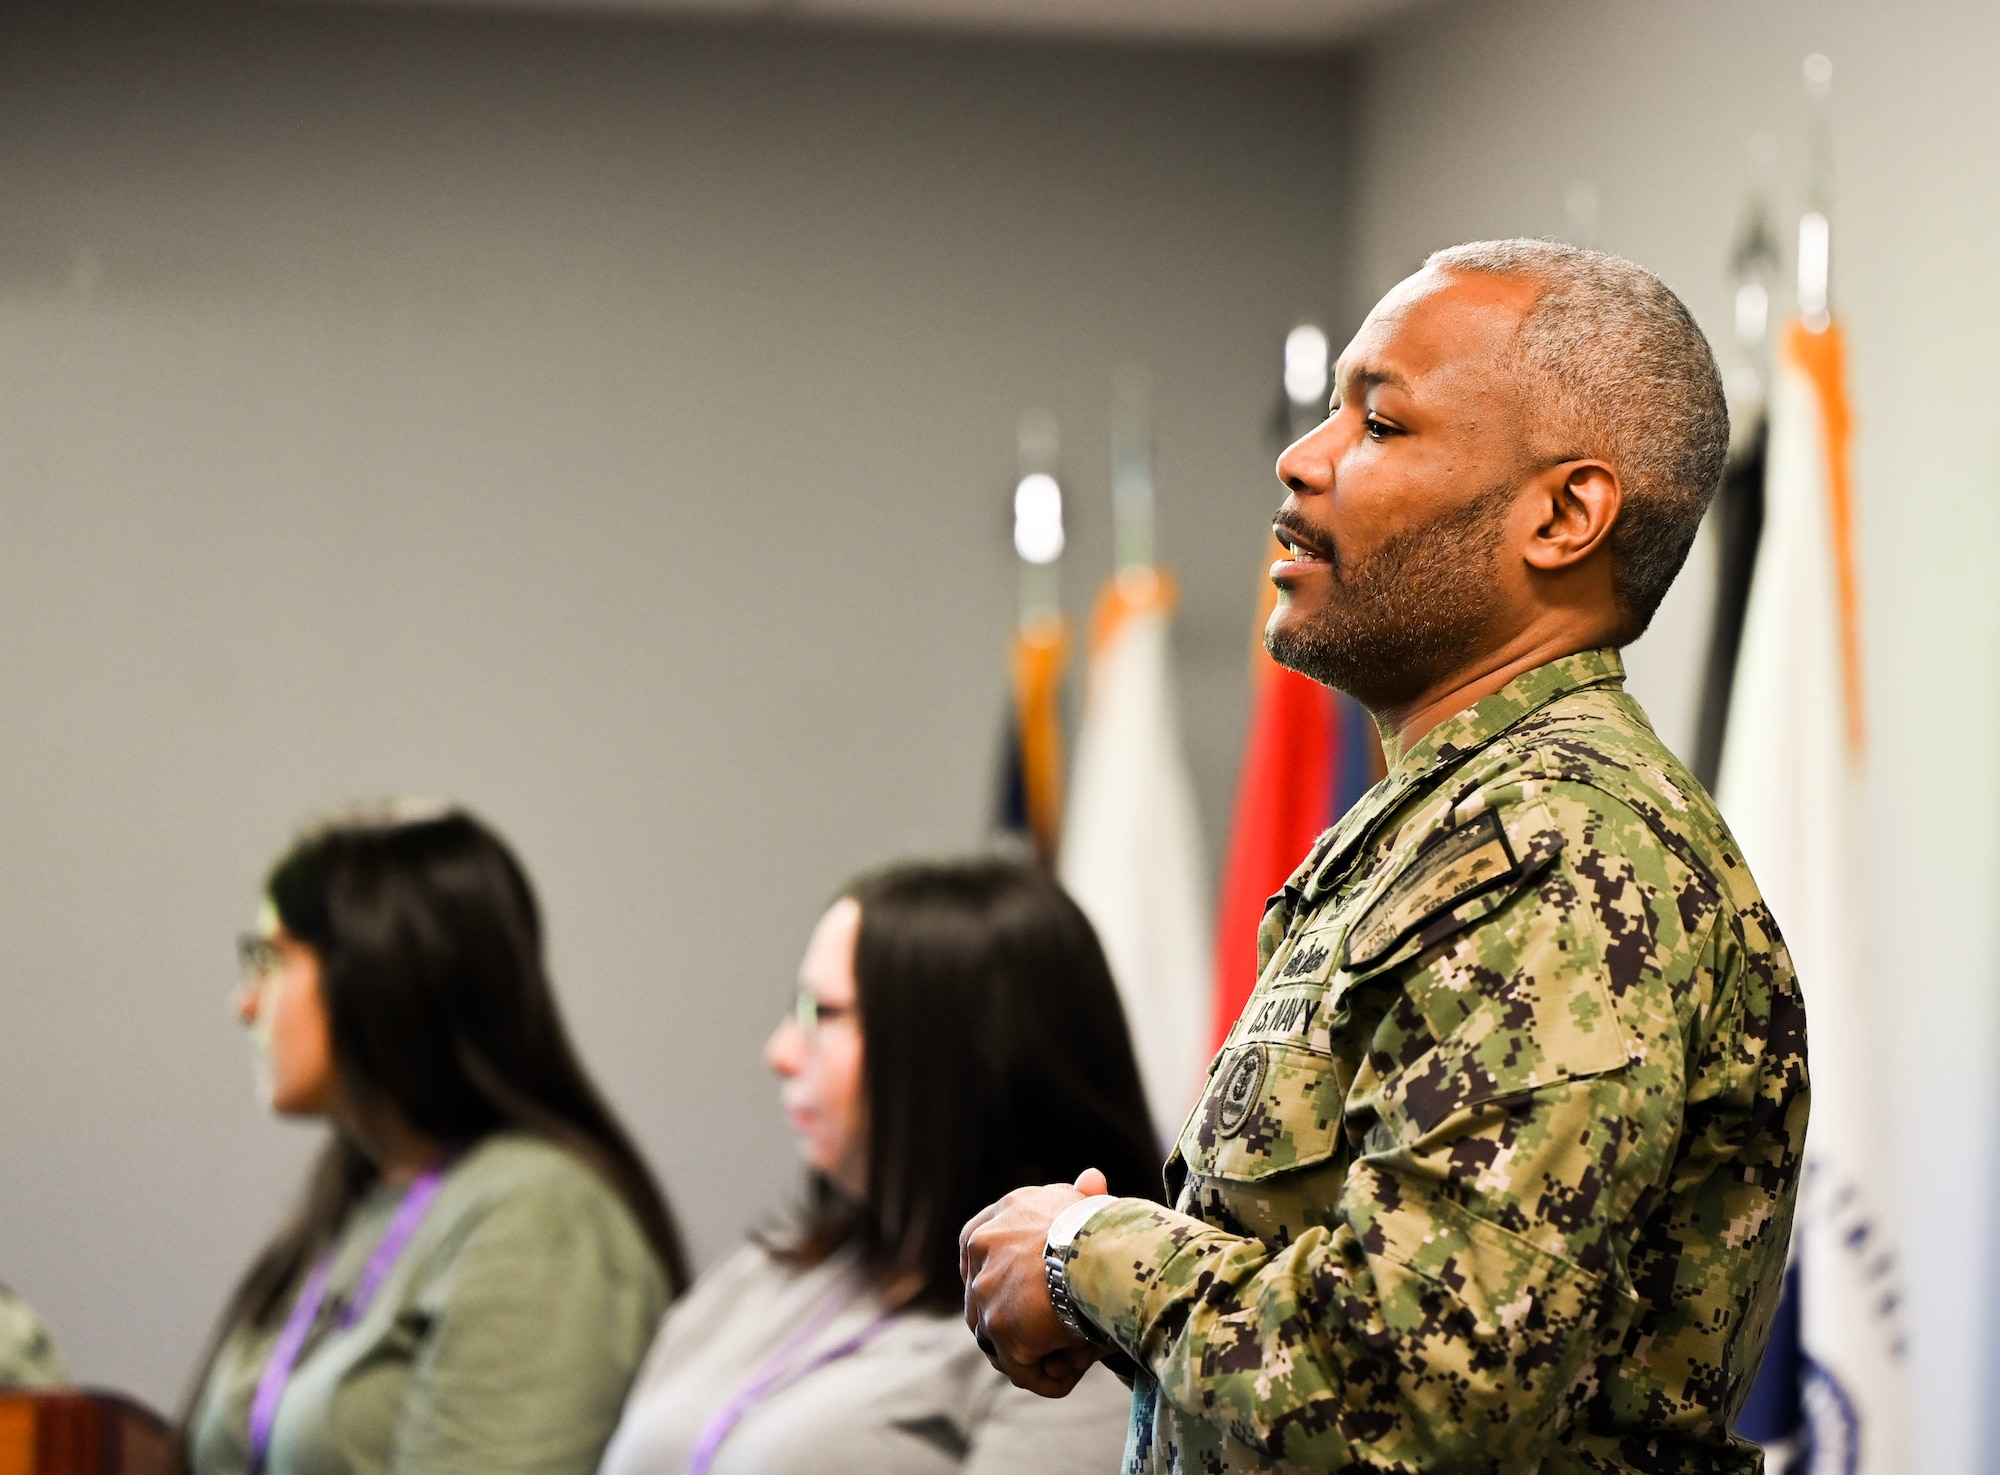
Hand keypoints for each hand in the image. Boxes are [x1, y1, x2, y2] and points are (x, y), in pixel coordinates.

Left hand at [960, 1168, 1108, 1397]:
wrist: (1103, 1246)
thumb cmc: (1107, 1226)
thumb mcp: (1091, 1203)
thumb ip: (1083, 1195)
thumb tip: (1091, 1177)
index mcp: (1002, 1212)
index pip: (976, 1245)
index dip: (992, 1270)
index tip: (1013, 1289)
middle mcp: (983, 1245)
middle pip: (986, 1295)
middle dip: (1015, 1319)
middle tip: (1052, 1334)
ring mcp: (986, 1288)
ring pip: (1000, 1334)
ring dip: (1031, 1350)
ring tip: (1068, 1360)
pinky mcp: (1000, 1327)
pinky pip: (1020, 1367)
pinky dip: (1043, 1378)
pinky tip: (1068, 1377)